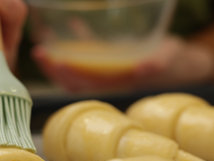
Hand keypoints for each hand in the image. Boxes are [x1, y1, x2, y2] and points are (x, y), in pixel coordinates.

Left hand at [31, 36, 213, 92]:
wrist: (175, 61)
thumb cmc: (172, 61)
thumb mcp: (168, 60)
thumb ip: (159, 62)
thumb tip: (148, 66)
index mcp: (114, 84)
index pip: (87, 84)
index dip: (71, 75)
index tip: (58, 63)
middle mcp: (104, 78)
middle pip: (73, 78)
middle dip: (54, 69)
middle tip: (38, 53)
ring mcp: (103, 68)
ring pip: (74, 67)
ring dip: (57, 58)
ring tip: (41, 46)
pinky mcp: (107, 56)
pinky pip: (87, 50)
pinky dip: (76, 39)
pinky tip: (70, 23)